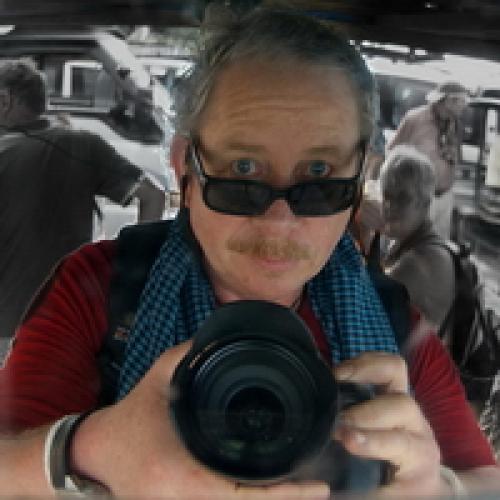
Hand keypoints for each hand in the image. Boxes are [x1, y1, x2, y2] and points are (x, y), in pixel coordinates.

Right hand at [71, 340, 329, 498]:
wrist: (97, 452)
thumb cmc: (130, 417)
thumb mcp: (159, 376)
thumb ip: (191, 354)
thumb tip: (221, 337)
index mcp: (183, 473)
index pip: (242, 494)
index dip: (281, 495)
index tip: (314, 488)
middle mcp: (186, 499)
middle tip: (319, 489)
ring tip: (305, 491)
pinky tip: (270, 491)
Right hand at [333, 352, 445, 496]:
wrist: (419, 479)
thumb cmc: (399, 489)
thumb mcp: (385, 496)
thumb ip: (360, 490)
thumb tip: (326, 487)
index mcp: (419, 456)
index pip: (401, 442)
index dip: (373, 439)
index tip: (346, 438)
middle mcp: (416, 424)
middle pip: (402, 404)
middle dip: (366, 411)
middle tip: (336, 419)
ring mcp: (404, 400)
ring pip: (396, 370)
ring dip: (365, 370)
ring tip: (336, 377)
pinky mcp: (392, 388)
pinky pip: (385, 364)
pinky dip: (362, 362)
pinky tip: (340, 371)